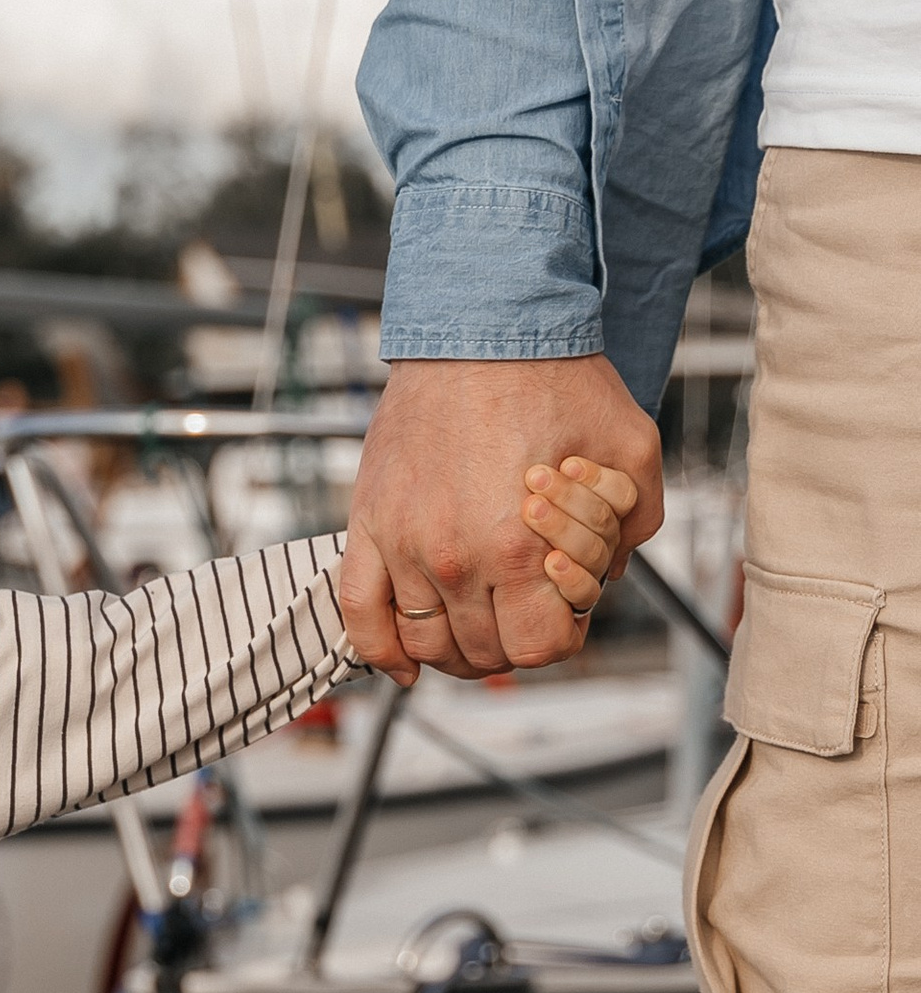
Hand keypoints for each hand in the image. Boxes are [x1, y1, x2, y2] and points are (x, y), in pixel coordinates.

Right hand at [340, 359, 664, 682]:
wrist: (481, 328)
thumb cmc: (556, 381)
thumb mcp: (633, 453)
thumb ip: (635, 525)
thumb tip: (610, 572)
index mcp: (521, 550)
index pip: (539, 647)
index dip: (562, 637)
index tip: (564, 613)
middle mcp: (455, 559)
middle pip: (483, 652)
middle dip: (513, 639)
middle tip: (524, 607)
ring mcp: (405, 545)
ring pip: (424, 642)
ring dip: (454, 650)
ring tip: (475, 625)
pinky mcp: (369, 523)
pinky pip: (358, 610)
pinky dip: (378, 650)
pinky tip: (402, 665)